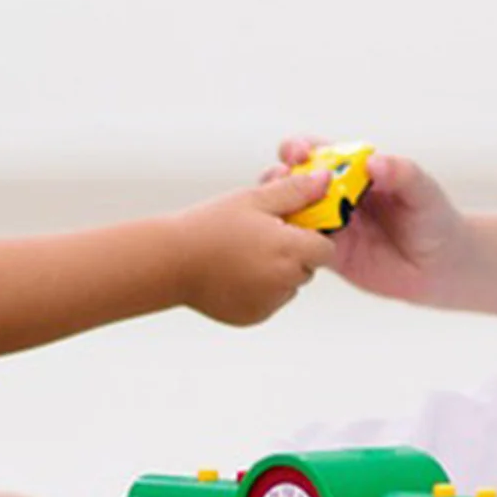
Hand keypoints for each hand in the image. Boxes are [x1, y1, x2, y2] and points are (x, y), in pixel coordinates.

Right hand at [174, 173, 335, 325]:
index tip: (289, 225)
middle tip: (262, 237)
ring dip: (278, 272)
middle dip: (294, 253)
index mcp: (289, 250)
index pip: (325, 248)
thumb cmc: (210, 225)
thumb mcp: (254, 199)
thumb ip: (295, 190)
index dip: (311, 235)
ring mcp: (269, 303)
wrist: (170, 262)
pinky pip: (270, 301)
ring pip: (290, 285)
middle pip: (308, 267)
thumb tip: (325, 180)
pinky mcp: (254, 316)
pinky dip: (260, 289)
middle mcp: (284, 281)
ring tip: (244, 254)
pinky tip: (235, 273)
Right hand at [267, 135, 472, 304]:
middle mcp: (338, 196)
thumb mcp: (423, 191)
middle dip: (281, 177)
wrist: (442, 266)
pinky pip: (306, 248)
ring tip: (279, 213)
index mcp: (355, 171)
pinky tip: (289, 244)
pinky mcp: (332, 255)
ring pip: (295, 214)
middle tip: (280, 180)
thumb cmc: (434, 218)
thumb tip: (373, 163)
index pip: (319, 153)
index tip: (298, 153)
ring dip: (281, 211)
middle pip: (296, 181)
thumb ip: (401, 173)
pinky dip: (293, 244)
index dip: (302, 149)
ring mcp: (332, 225)